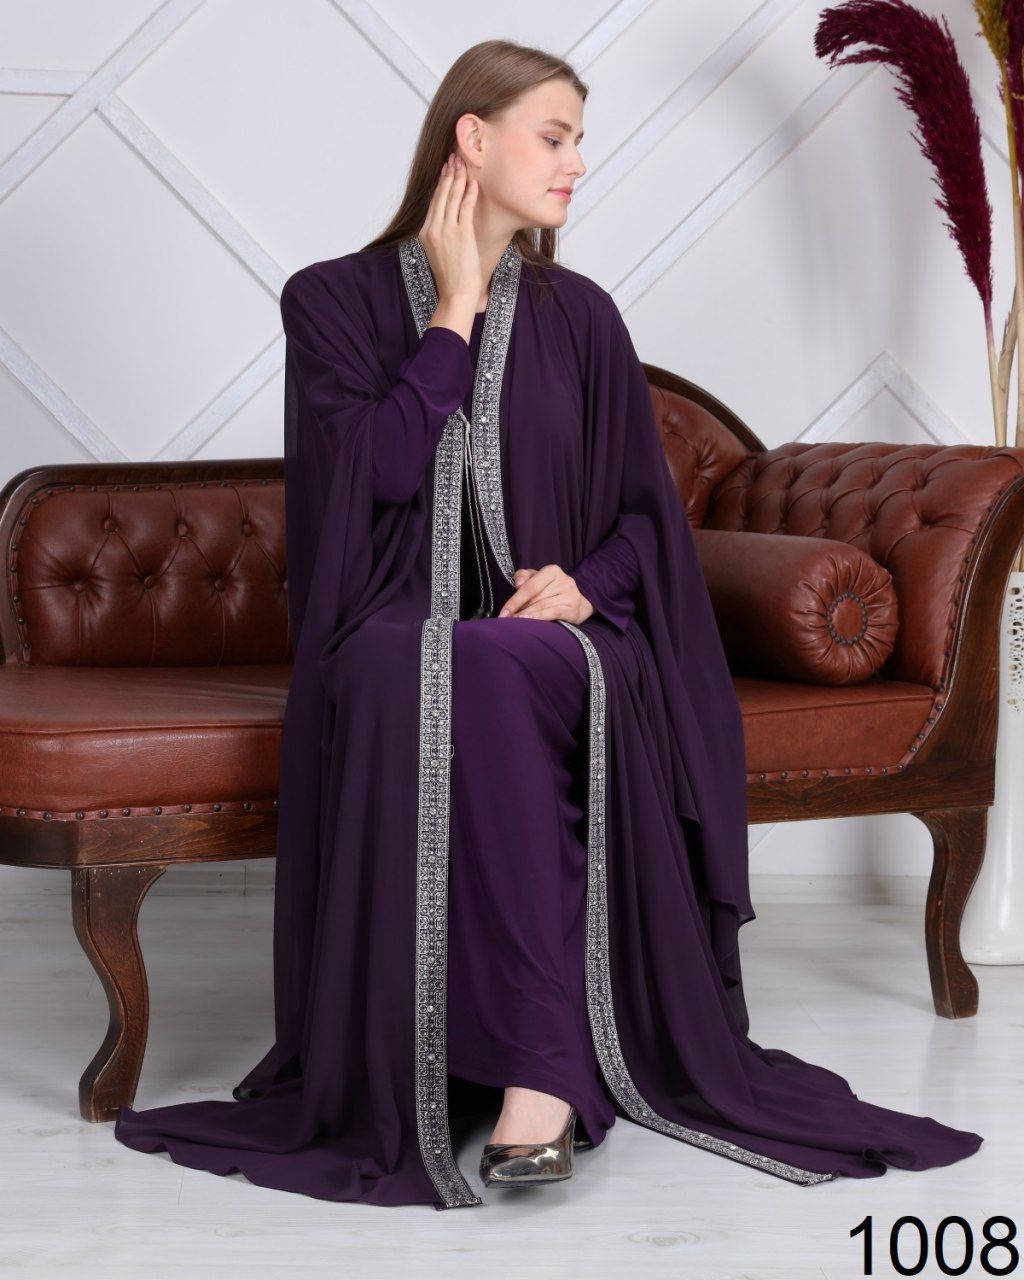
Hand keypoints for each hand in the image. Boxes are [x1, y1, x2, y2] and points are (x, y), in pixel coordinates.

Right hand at [418, 152, 481, 305]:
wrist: (456, 293)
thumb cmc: (451, 278)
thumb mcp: (438, 254)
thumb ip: (439, 237)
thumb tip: (445, 227)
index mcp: (425, 233)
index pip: (434, 203)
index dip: (440, 184)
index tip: (445, 170)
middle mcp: (433, 229)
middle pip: (441, 195)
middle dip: (448, 174)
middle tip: (454, 157)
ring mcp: (447, 230)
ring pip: (452, 197)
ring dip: (458, 178)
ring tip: (463, 163)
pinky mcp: (462, 234)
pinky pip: (466, 207)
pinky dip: (470, 193)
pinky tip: (474, 183)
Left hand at [498, 566, 594, 622]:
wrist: (576, 602)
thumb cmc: (550, 590)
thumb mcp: (537, 578)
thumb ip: (524, 576)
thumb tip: (518, 583)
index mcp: (552, 570)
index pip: (530, 586)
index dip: (515, 600)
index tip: (503, 613)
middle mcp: (564, 580)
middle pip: (535, 598)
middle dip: (519, 610)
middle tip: (506, 621)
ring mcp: (570, 594)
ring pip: (543, 606)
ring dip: (527, 616)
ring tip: (514, 624)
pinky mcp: (574, 608)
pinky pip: (554, 613)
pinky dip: (540, 618)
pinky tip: (530, 623)